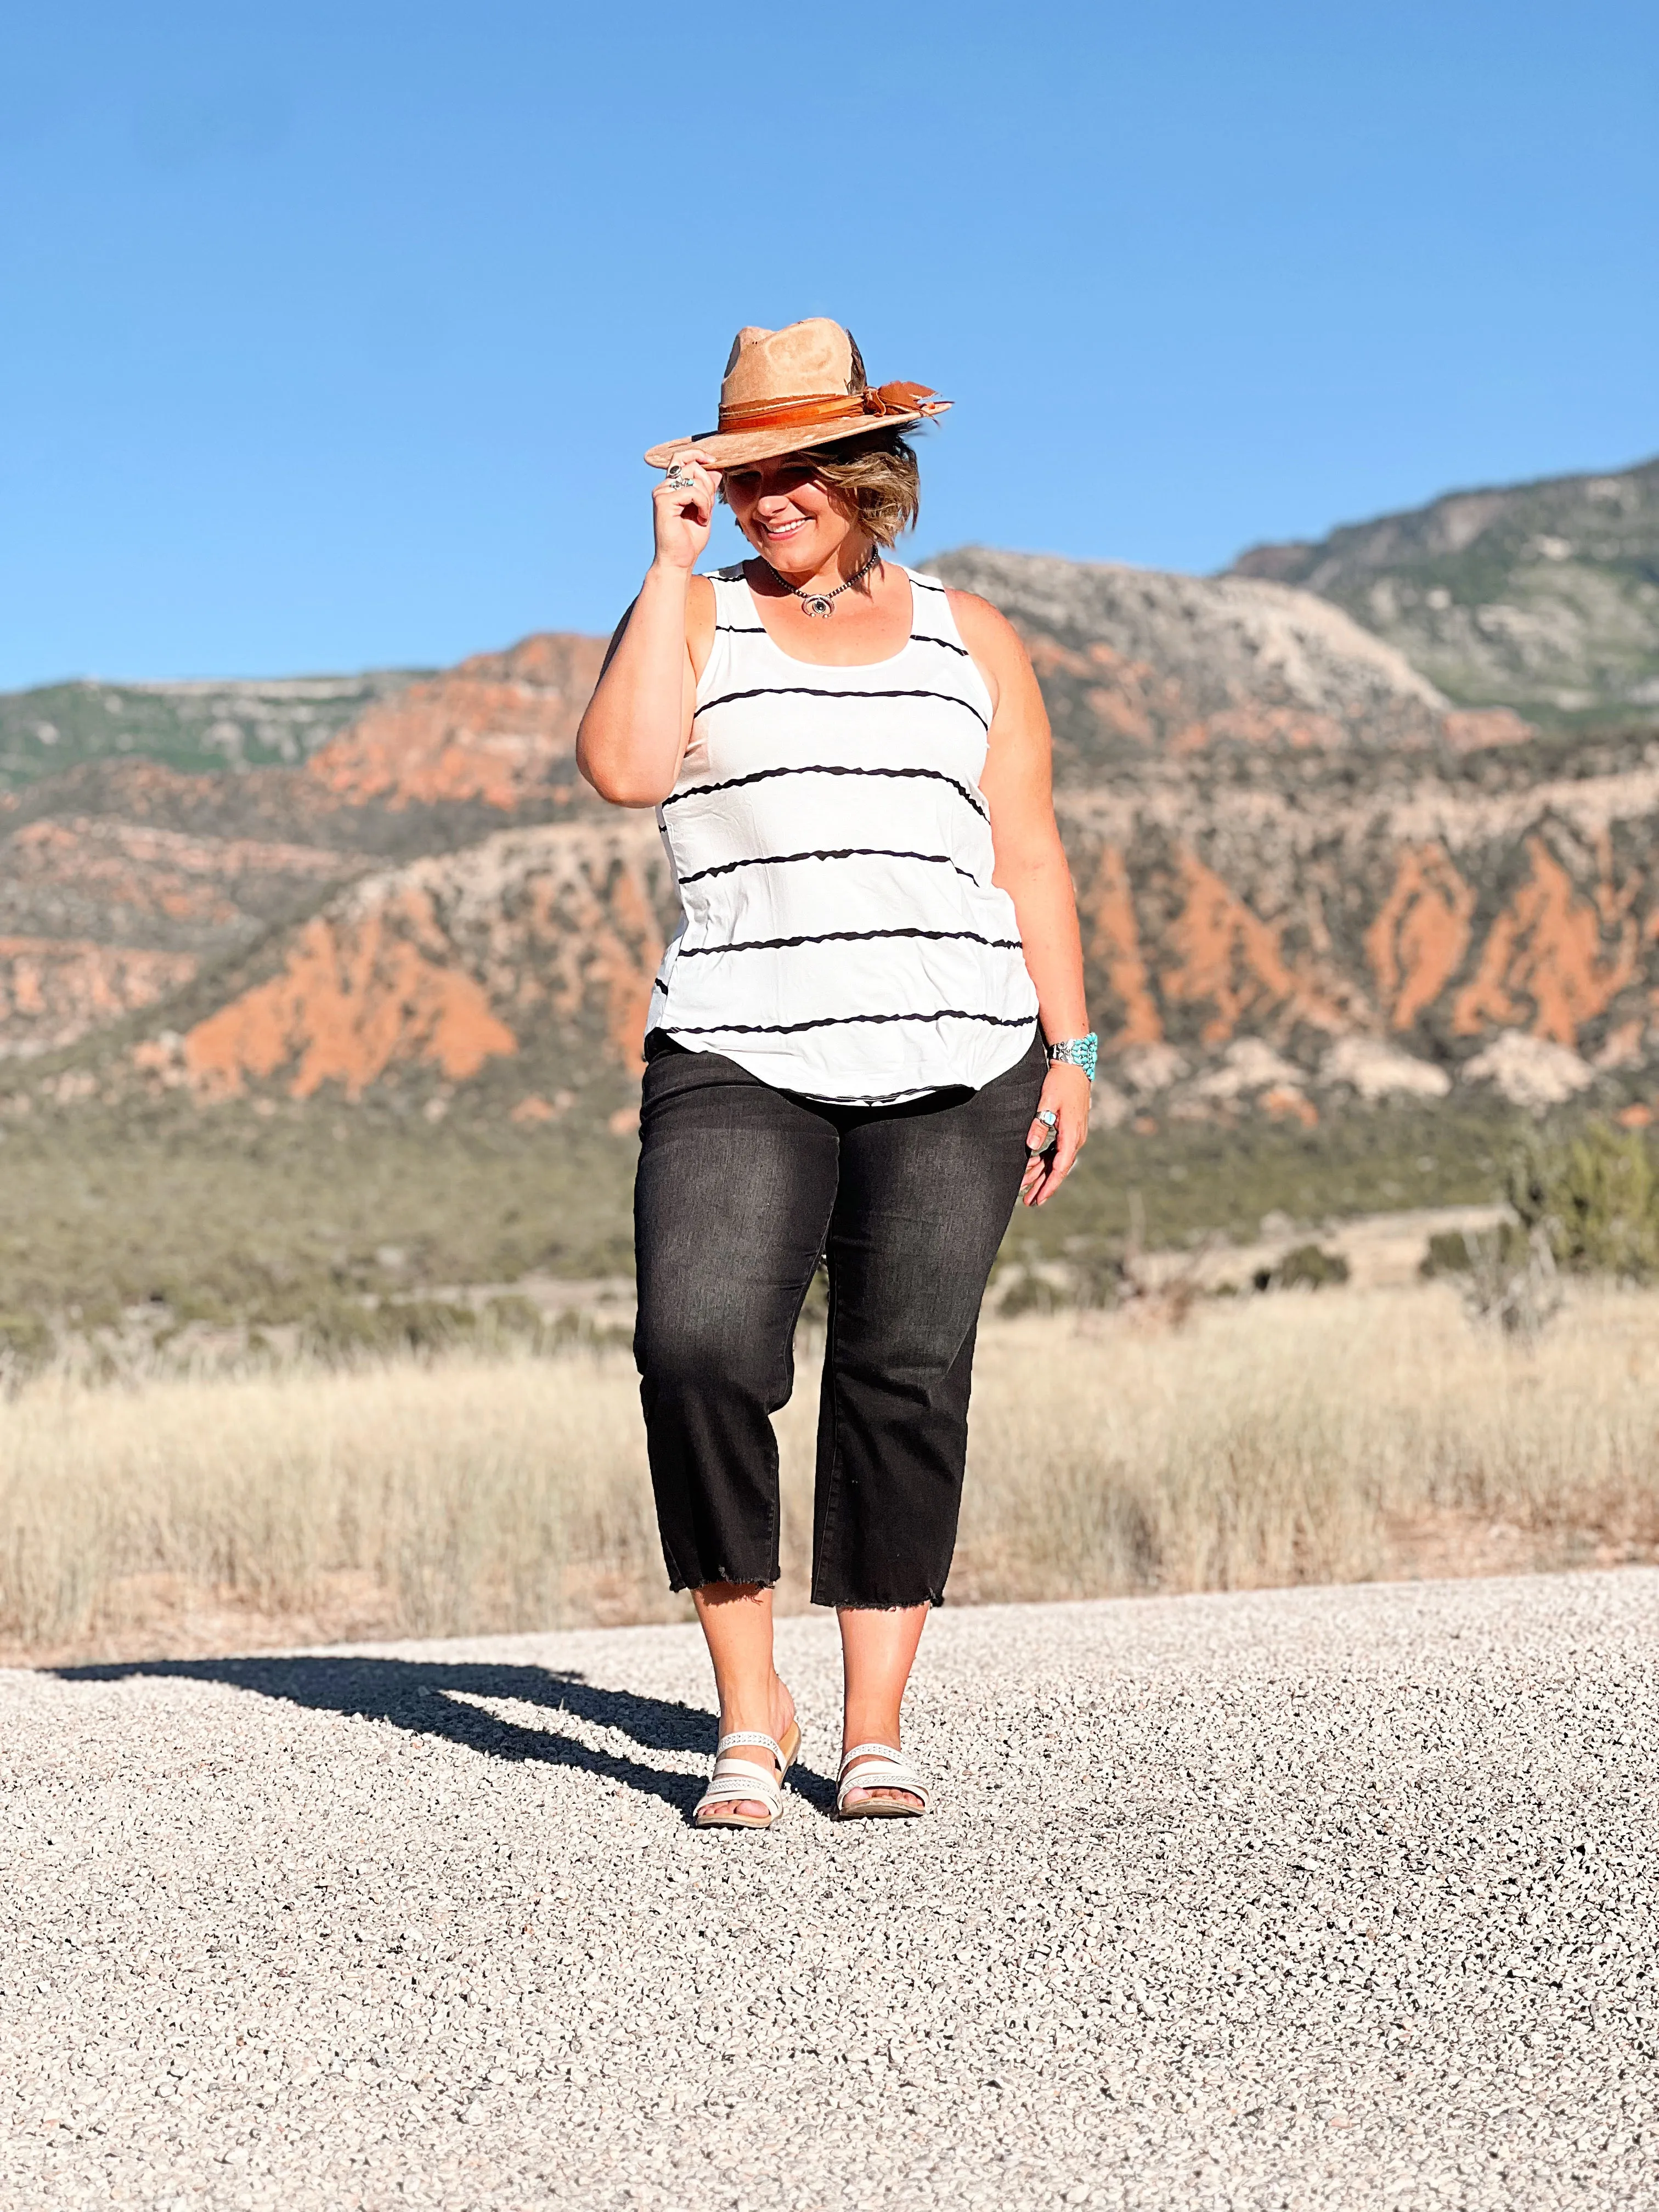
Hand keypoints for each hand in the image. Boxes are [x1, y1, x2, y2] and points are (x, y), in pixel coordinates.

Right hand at [652, 450, 720, 572]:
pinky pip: (693, 491)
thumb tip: (716, 468)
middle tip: (709, 506)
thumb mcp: (705, 509)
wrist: (679, 561)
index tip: (713, 460)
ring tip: (704, 515)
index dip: (698, 454)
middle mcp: (663, 487)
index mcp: (671, 487)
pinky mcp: (663, 501)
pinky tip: (701, 519)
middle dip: (708, 483)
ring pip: (694, 477)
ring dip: (707, 497)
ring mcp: (661, 492)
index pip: (681, 457)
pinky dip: (703, 505)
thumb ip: (708, 489)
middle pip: (692, 465)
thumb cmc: (690, 539)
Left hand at [1019, 1061, 1089, 1206]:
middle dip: (1044, 1187)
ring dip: (1042, 1175)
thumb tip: (1031, 1146)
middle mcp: (1076, 1138)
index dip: (1049, 1185)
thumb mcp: (1046, 1101)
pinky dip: (1044, 1161)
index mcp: (1071, 1134)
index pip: (1060, 1167)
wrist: (1074, 1066)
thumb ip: (1039, 1124)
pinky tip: (1032, 1168)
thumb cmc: (1060, 1082)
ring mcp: (1074, 1135)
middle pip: (1059, 1169)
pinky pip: (1057, 1151)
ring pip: (1057, 1161)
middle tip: (1029, 1203)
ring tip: (1026, 1189)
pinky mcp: (1069, 1130)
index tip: (1038, 1198)